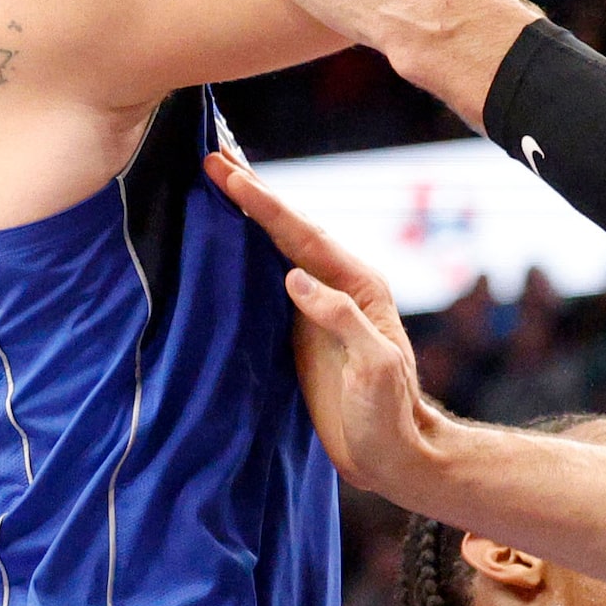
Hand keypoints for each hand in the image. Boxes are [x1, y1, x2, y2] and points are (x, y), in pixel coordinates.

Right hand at [204, 148, 442, 497]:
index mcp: (359, 287)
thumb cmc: (389, 415)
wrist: (394, 452)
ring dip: (249, 213)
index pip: (302, 236)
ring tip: (219, 177)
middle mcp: (339, 285)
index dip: (264, 204)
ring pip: (278, 246)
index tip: (227, 174)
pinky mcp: (301, 326)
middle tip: (212, 153)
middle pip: (290, 227)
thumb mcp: (373, 368)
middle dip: (252, 192)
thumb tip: (293, 277)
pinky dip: (248, 249)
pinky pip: (270, 276)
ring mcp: (319, 304)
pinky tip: (227, 236)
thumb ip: (340, 320)